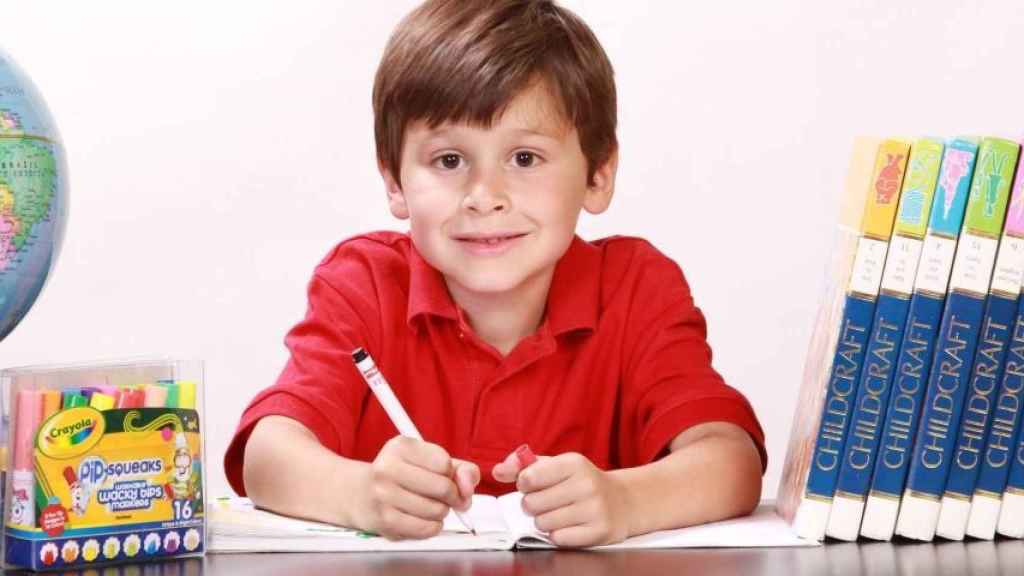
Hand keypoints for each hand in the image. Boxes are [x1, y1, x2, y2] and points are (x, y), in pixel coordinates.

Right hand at [355, 435, 478, 539]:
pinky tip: (423, 519)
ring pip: (437, 511)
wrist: (361, 494)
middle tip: (448, 497)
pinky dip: (433, 527)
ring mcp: (383, 495)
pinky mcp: (385, 521)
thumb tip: (467, 487)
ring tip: (431, 506)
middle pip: (443, 488)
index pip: (444, 463)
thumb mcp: (430, 461)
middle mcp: (387, 468)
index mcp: (400, 446)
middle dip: (453, 496)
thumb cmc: (403, 476)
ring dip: (442, 512)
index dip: (452, 474)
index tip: (445, 477)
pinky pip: (427, 529)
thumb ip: (461, 470)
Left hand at [493, 450, 631, 546]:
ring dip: (545, 521)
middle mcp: (586, 484)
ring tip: (559, 513)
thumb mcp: (555, 466)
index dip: (524, 484)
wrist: (621, 501)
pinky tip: (569, 525)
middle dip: (533, 505)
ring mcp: (595, 509)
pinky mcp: (599, 531)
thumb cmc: (579, 482)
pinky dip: (558, 535)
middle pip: (531, 504)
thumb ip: (522, 466)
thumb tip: (497, 471)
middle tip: (547, 501)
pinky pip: (558, 539)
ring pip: (543, 523)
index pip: (528, 478)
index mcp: (573, 463)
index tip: (533, 484)